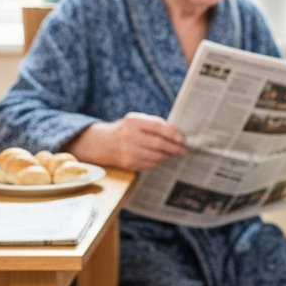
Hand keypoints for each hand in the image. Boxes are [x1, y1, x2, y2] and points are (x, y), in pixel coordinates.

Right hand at [68, 112, 186, 170]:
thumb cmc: (127, 130)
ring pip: (155, 156)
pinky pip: (149, 164)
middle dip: (174, 148)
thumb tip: (177, 134)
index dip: (172, 133)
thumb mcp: (137, 120)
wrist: (103, 143)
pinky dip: (159, 162)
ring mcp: (127, 152)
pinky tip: (164, 158)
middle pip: (157, 144)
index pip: (157, 127)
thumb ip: (155, 124)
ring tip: (176, 153)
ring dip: (169, 156)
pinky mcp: (128, 164)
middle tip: (183, 149)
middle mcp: (128, 136)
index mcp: (132, 121)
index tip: (182, 138)